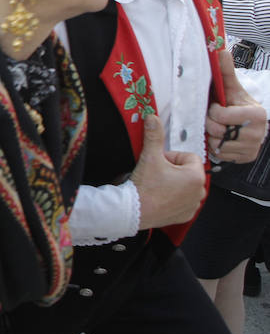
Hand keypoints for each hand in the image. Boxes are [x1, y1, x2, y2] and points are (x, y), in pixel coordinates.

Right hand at [130, 113, 207, 228]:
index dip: (171, 157)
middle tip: (156, 174)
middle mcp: (199, 191)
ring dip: (174, 184)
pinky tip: (160, 197)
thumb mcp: (150, 157)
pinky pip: (183, 201)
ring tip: (157, 186)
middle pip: (187, 171)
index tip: (159, 163)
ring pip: (185, 186)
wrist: (133, 211)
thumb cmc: (145, 187)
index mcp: (195, 176)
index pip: (188, 157)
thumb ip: (154, 136)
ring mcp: (193, 205)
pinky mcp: (186, 215)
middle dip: (173, 170)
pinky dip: (174, 198)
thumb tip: (152, 117)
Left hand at [207, 50, 268, 163]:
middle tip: (214, 119)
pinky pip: (221, 155)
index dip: (214, 112)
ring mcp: (253, 148)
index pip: (222, 116)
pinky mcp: (246, 158)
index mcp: (257, 114)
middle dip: (211, 124)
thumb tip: (220, 51)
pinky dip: (217, 148)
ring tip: (218, 128)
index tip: (217, 107)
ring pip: (217, 145)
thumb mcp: (232, 89)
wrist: (248, 123)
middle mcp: (258, 133)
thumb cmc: (237, 104)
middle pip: (218, 132)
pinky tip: (221, 139)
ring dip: (212, 137)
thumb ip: (226, 73)